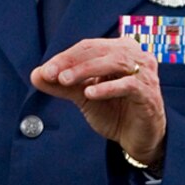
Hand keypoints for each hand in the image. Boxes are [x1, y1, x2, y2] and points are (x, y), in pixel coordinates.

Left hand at [29, 37, 165, 168]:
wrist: (137, 138)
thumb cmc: (115, 111)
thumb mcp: (84, 96)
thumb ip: (63, 86)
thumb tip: (35, 75)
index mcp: (119, 50)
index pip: (88, 47)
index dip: (65, 57)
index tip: (45, 72)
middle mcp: (135, 55)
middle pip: (99, 51)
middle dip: (72, 62)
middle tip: (51, 74)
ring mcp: (145, 73)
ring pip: (114, 63)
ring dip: (86, 71)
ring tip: (65, 81)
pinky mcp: (149, 93)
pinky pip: (128, 85)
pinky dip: (107, 88)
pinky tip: (89, 94)